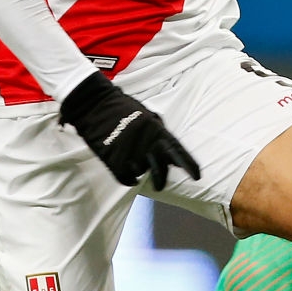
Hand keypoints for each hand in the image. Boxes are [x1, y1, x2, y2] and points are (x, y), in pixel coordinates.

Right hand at [58, 72, 201, 189]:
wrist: (94, 104)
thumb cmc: (121, 108)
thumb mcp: (146, 115)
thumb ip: (159, 133)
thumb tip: (170, 153)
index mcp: (156, 130)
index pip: (177, 151)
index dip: (189, 165)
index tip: (198, 176)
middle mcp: (146, 143)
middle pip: (160, 170)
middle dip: (161, 179)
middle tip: (159, 186)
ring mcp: (130, 153)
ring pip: (141, 171)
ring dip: (137, 168)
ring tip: (127, 154)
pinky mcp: (115, 161)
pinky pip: (126, 178)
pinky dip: (126, 177)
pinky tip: (122, 167)